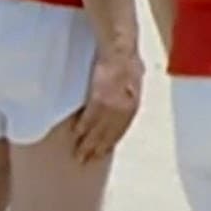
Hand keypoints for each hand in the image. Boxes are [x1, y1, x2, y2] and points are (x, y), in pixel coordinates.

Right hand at [72, 47, 143, 163]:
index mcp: (133, 105)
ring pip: (97, 129)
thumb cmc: (127, 59)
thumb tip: (132, 87)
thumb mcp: (135, 77)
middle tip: (85, 161)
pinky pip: (89, 117)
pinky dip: (82, 127)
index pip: (120, 130)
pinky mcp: (99, 99)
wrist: (120, 50)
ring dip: (87, 143)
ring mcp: (112, 105)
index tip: (102, 153)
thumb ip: (130, 88)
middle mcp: (123, 109)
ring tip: (78, 154)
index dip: (110, 143)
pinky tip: (75, 135)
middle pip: (108, 134)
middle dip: (96, 149)